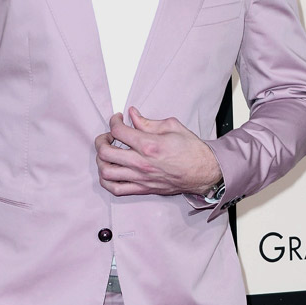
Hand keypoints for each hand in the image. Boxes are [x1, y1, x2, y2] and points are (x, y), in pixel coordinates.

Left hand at [95, 106, 221, 196]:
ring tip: (107, 153)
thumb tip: (133, 115)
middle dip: (101, 140)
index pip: (118, 131)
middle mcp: (142, 163)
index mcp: (149, 144)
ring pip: (106, 172)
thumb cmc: (191, 150)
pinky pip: (116, 189)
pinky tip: (110, 171)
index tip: (117, 119)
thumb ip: (148, 122)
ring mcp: (141, 178)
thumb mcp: (172, 126)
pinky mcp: (143, 189)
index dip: (114, 121)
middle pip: (105, 152)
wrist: (204, 172)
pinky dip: (106, 181)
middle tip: (108, 136)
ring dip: (101, 160)